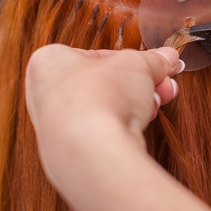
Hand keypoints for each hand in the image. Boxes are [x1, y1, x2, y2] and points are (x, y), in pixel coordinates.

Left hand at [24, 45, 210, 210]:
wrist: (92, 152)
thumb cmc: (99, 98)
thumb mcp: (137, 64)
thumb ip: (153, 60)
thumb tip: (166, 58)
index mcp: (49, 62)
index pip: (96, 55)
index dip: (131, 60)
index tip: (153, 64)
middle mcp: (44, 95)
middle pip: (102, 83)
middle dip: (138, 84)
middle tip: (161, 83)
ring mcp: (54, 129)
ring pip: (103, 110)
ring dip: (135, 105)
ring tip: (158, 102)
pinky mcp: (69, 155)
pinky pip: (100, 134)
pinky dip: (122, 128)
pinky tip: (141, 124)